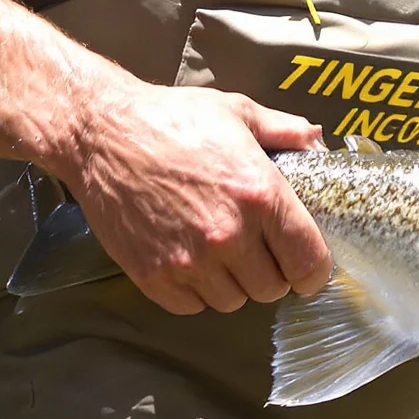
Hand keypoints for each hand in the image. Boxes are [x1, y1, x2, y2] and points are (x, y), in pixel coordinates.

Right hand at [64, 82, 330, 316]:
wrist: (100, 132)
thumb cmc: (171, 117)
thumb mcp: (238, 111)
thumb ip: (285, 130)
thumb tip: (317, 141)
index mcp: (261, 195)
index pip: (308, 262)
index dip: (314, 272)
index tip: (307, 269)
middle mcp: (229, 234)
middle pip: (272, 289)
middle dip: (272, 274)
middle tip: (259, 252)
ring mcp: (188, 259)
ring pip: (233, 301)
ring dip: (233, 284)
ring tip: (222, 254)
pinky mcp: (152, 275)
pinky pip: (191, 306)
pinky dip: (195, 291)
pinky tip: (191, 261)